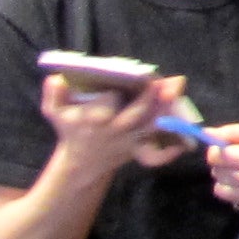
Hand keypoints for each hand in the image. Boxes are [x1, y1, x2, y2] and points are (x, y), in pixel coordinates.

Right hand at [37, 72, 193, 183]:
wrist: (81, 164)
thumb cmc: (72, 130)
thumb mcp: (56, 112)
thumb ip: (53, 95)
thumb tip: (55, 78)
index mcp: (96, 117)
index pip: (112, 98)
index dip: (125, 85)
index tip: (140, 73)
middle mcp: (115, 129)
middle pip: (137, 113)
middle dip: (154, 97)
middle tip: (170, 80)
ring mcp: (129, 141)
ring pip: (152, 127)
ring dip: (168, 113)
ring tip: (180, 93)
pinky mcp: (139, 150)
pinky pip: (155, 156)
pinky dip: (170, 152)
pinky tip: (185, 142)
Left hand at [205, 121, 238, 212]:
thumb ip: (235, 132)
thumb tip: (207, 133)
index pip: (216, 156)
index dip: (218, 148)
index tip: (229, 145)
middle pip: (217, 172)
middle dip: (224, 163)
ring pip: (221, 189)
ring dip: (228, 179)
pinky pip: (233, 201)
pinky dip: (237, 192)